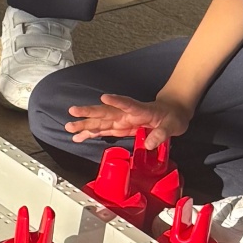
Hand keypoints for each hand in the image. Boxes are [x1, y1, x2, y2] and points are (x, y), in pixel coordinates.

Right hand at [62, 90, 189, 147]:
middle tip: (72, 113)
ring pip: (100, 121)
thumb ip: (161, 134)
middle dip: (89, 113)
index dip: (116, 101)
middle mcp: (127, 114)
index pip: (127, 104)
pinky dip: (90, 133)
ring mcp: (121, 120)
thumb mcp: (172, 125)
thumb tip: (149, 144)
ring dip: (85, 124)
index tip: (104, 97)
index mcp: (140, 110)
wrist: (171, 112)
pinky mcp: (119, 127)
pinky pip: (102, 130)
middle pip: (106, 112)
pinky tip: (78, 137)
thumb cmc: (173, 116)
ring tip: (69, 127)